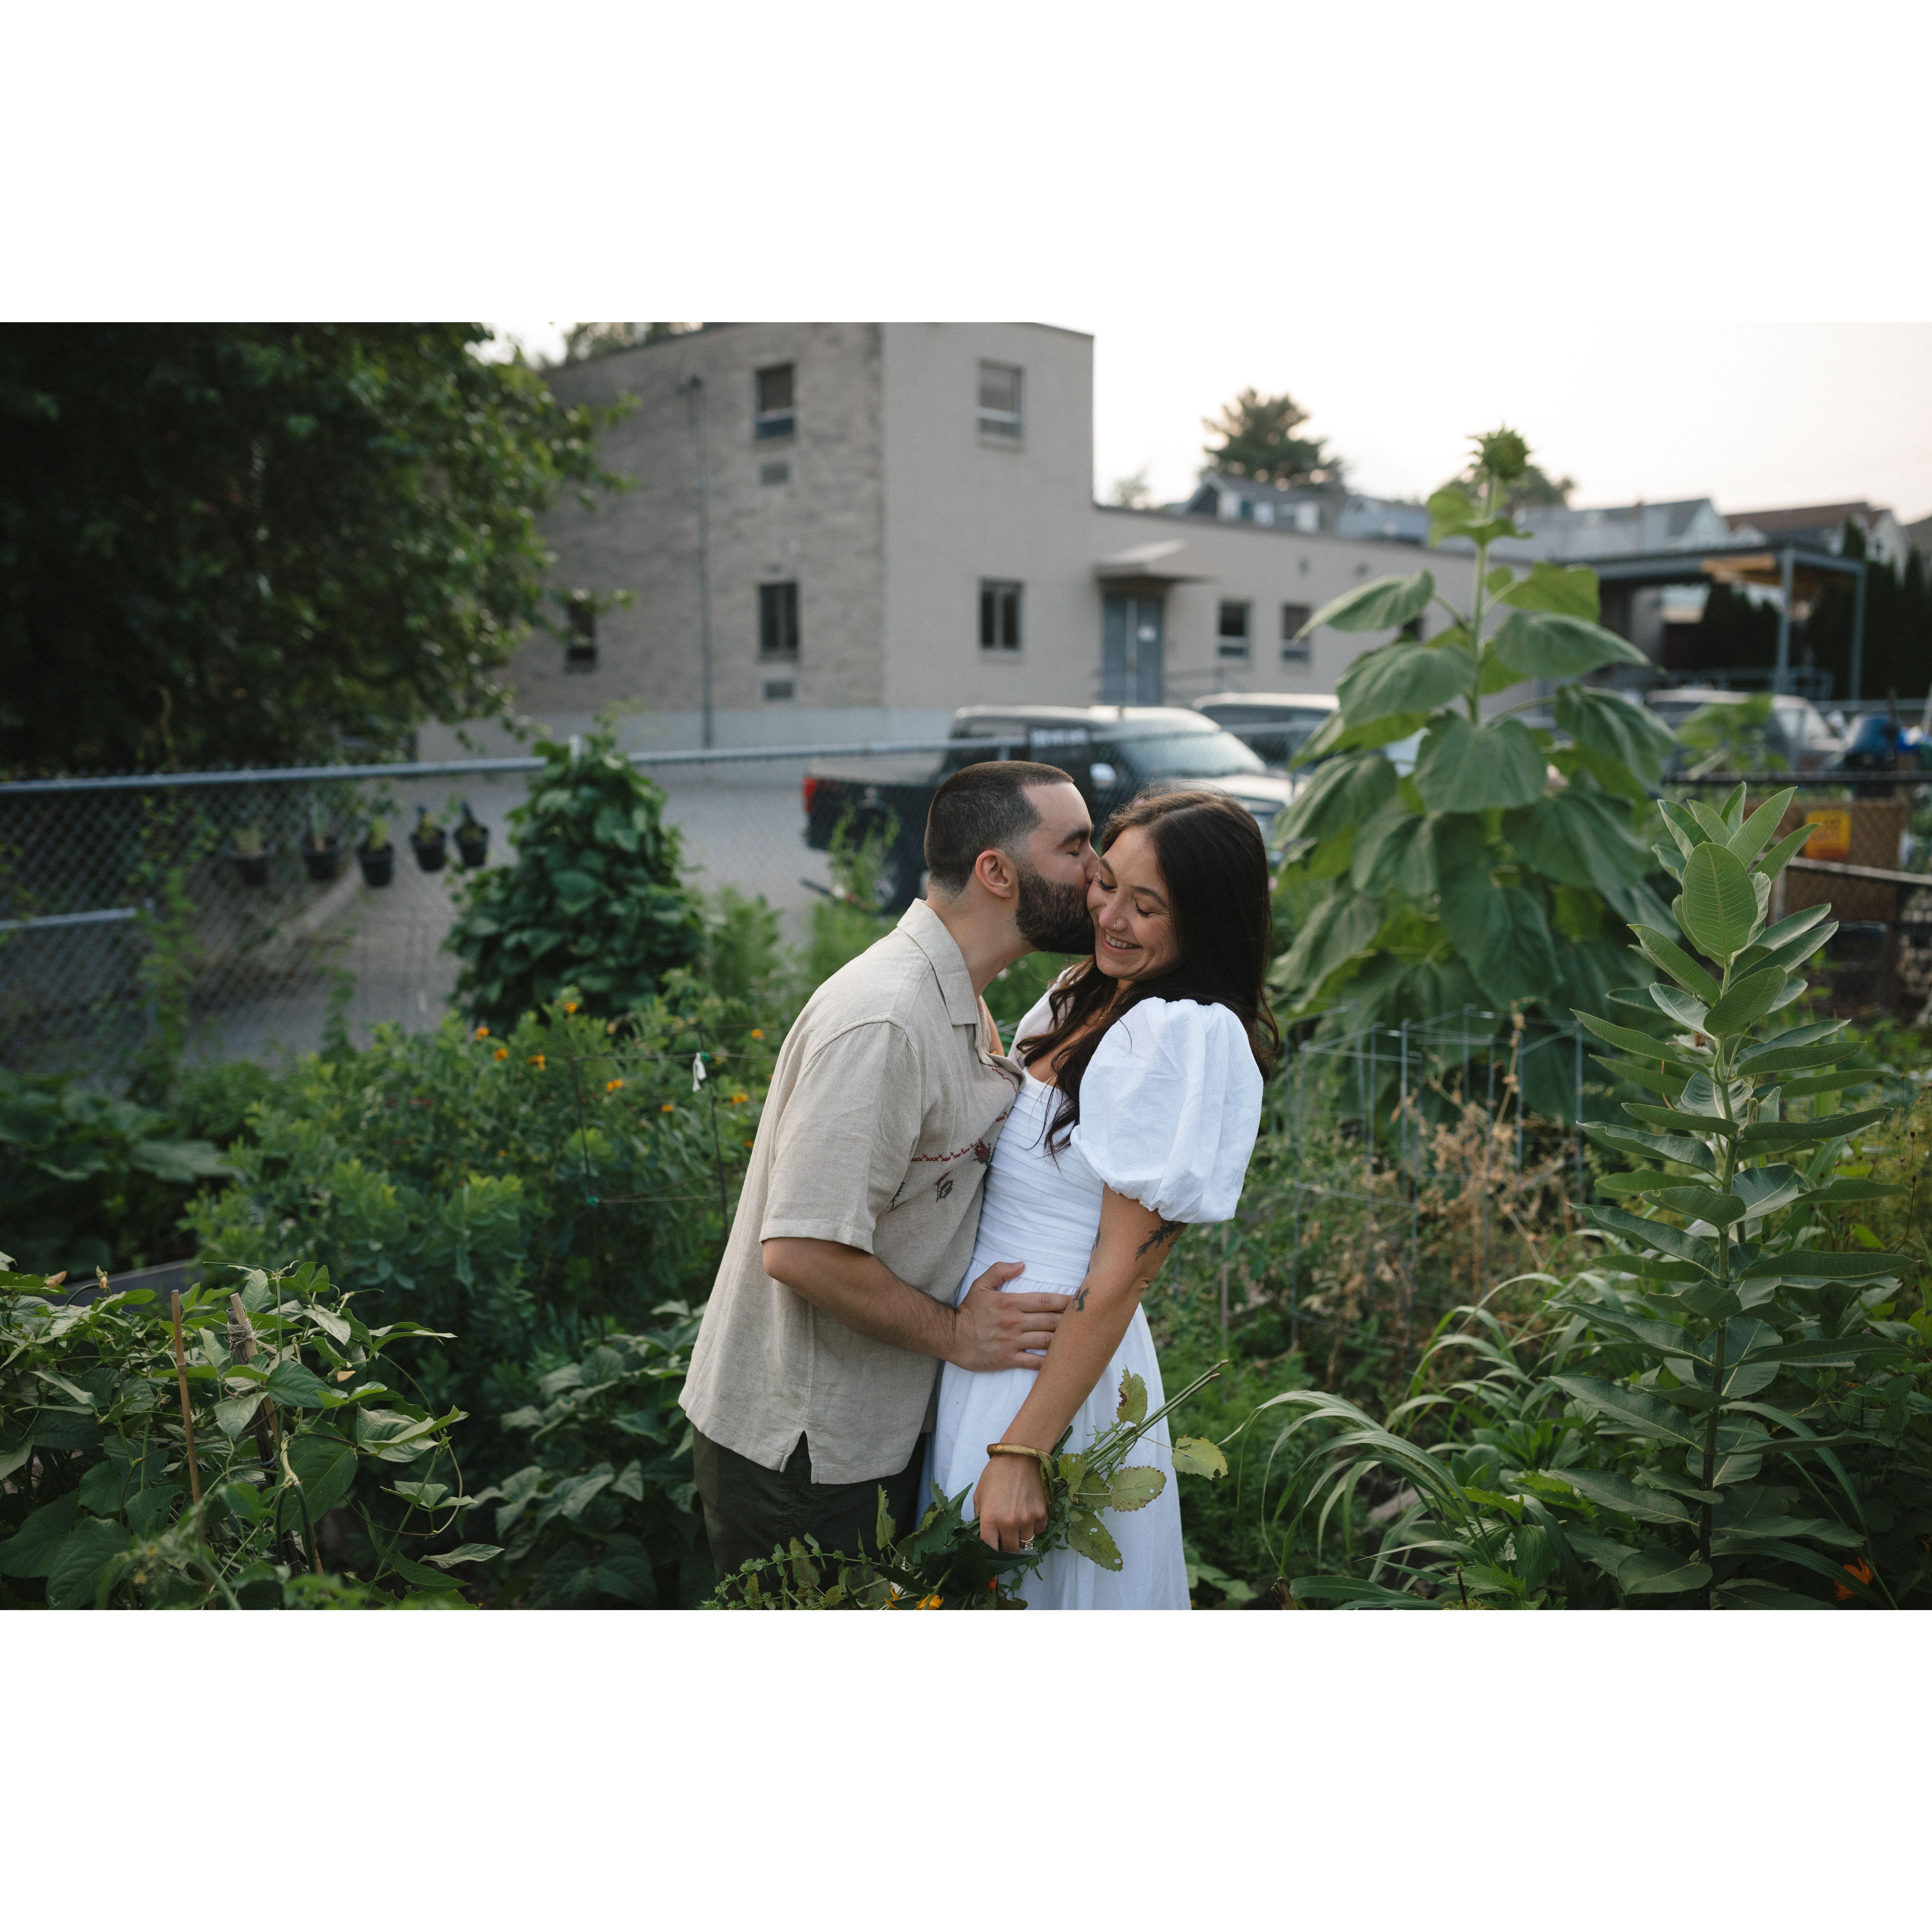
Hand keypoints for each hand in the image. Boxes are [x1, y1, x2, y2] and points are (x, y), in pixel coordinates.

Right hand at [948, 1262, 1070, 1371]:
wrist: (951, 1337)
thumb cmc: (968, 1311)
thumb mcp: (980, 1285)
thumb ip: (1000, 1271)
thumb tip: (1021, 1264)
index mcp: (1010, 1303)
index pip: (1045, 1300)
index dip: (1065, 1300)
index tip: (1080, 1300)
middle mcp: (1014, 1322)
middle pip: (1050, 1321)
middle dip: (1070, 1320)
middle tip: (1087, 1320)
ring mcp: (1012, 1342)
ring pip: (1046, 1341)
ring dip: (1064, 1340)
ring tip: (1079, 1338)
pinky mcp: (1008, 1359)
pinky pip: (1034, 1362)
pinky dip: (1049, 1362)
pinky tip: (1062, 1360)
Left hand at [974, 1451, 1047, 1552]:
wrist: (1019, 1457)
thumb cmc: (995, 1475)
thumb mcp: (979, 1496)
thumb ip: (980, 1519)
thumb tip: (985, 1536)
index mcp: (989, 1519)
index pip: (990, 1550)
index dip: (991, 1561)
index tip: (993, 1569)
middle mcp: (1008, 1524)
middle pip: (1010, 1551)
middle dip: (1007, 1549)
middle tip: (1006, 1539)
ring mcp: (1027, 1520)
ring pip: (1026, 1543)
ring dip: (1021, 1538)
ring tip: (1018, 1523)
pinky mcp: (1041, 1514)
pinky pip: (1038, 1531)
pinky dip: (1033, 1528)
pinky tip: (1028, 1514)